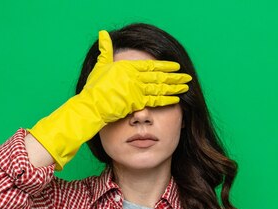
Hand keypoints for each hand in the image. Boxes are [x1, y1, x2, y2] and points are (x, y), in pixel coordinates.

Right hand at [28, 30, 191, 170]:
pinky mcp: (136, 102)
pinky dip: (167, 99)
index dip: (165, 66)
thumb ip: (105, 50)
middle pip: (159, 76)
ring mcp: (136, 89)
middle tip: (187, 77)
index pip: (151, 65)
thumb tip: (103, 34)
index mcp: (127, 67)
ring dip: (174, 88)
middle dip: (175, 77)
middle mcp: (134, 77)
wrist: (91, 105)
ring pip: (160, 88)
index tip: (176, 66)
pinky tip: (176, 98)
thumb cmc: (94, 88)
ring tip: (186, 87)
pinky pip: (155, 100)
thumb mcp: (100, 65)